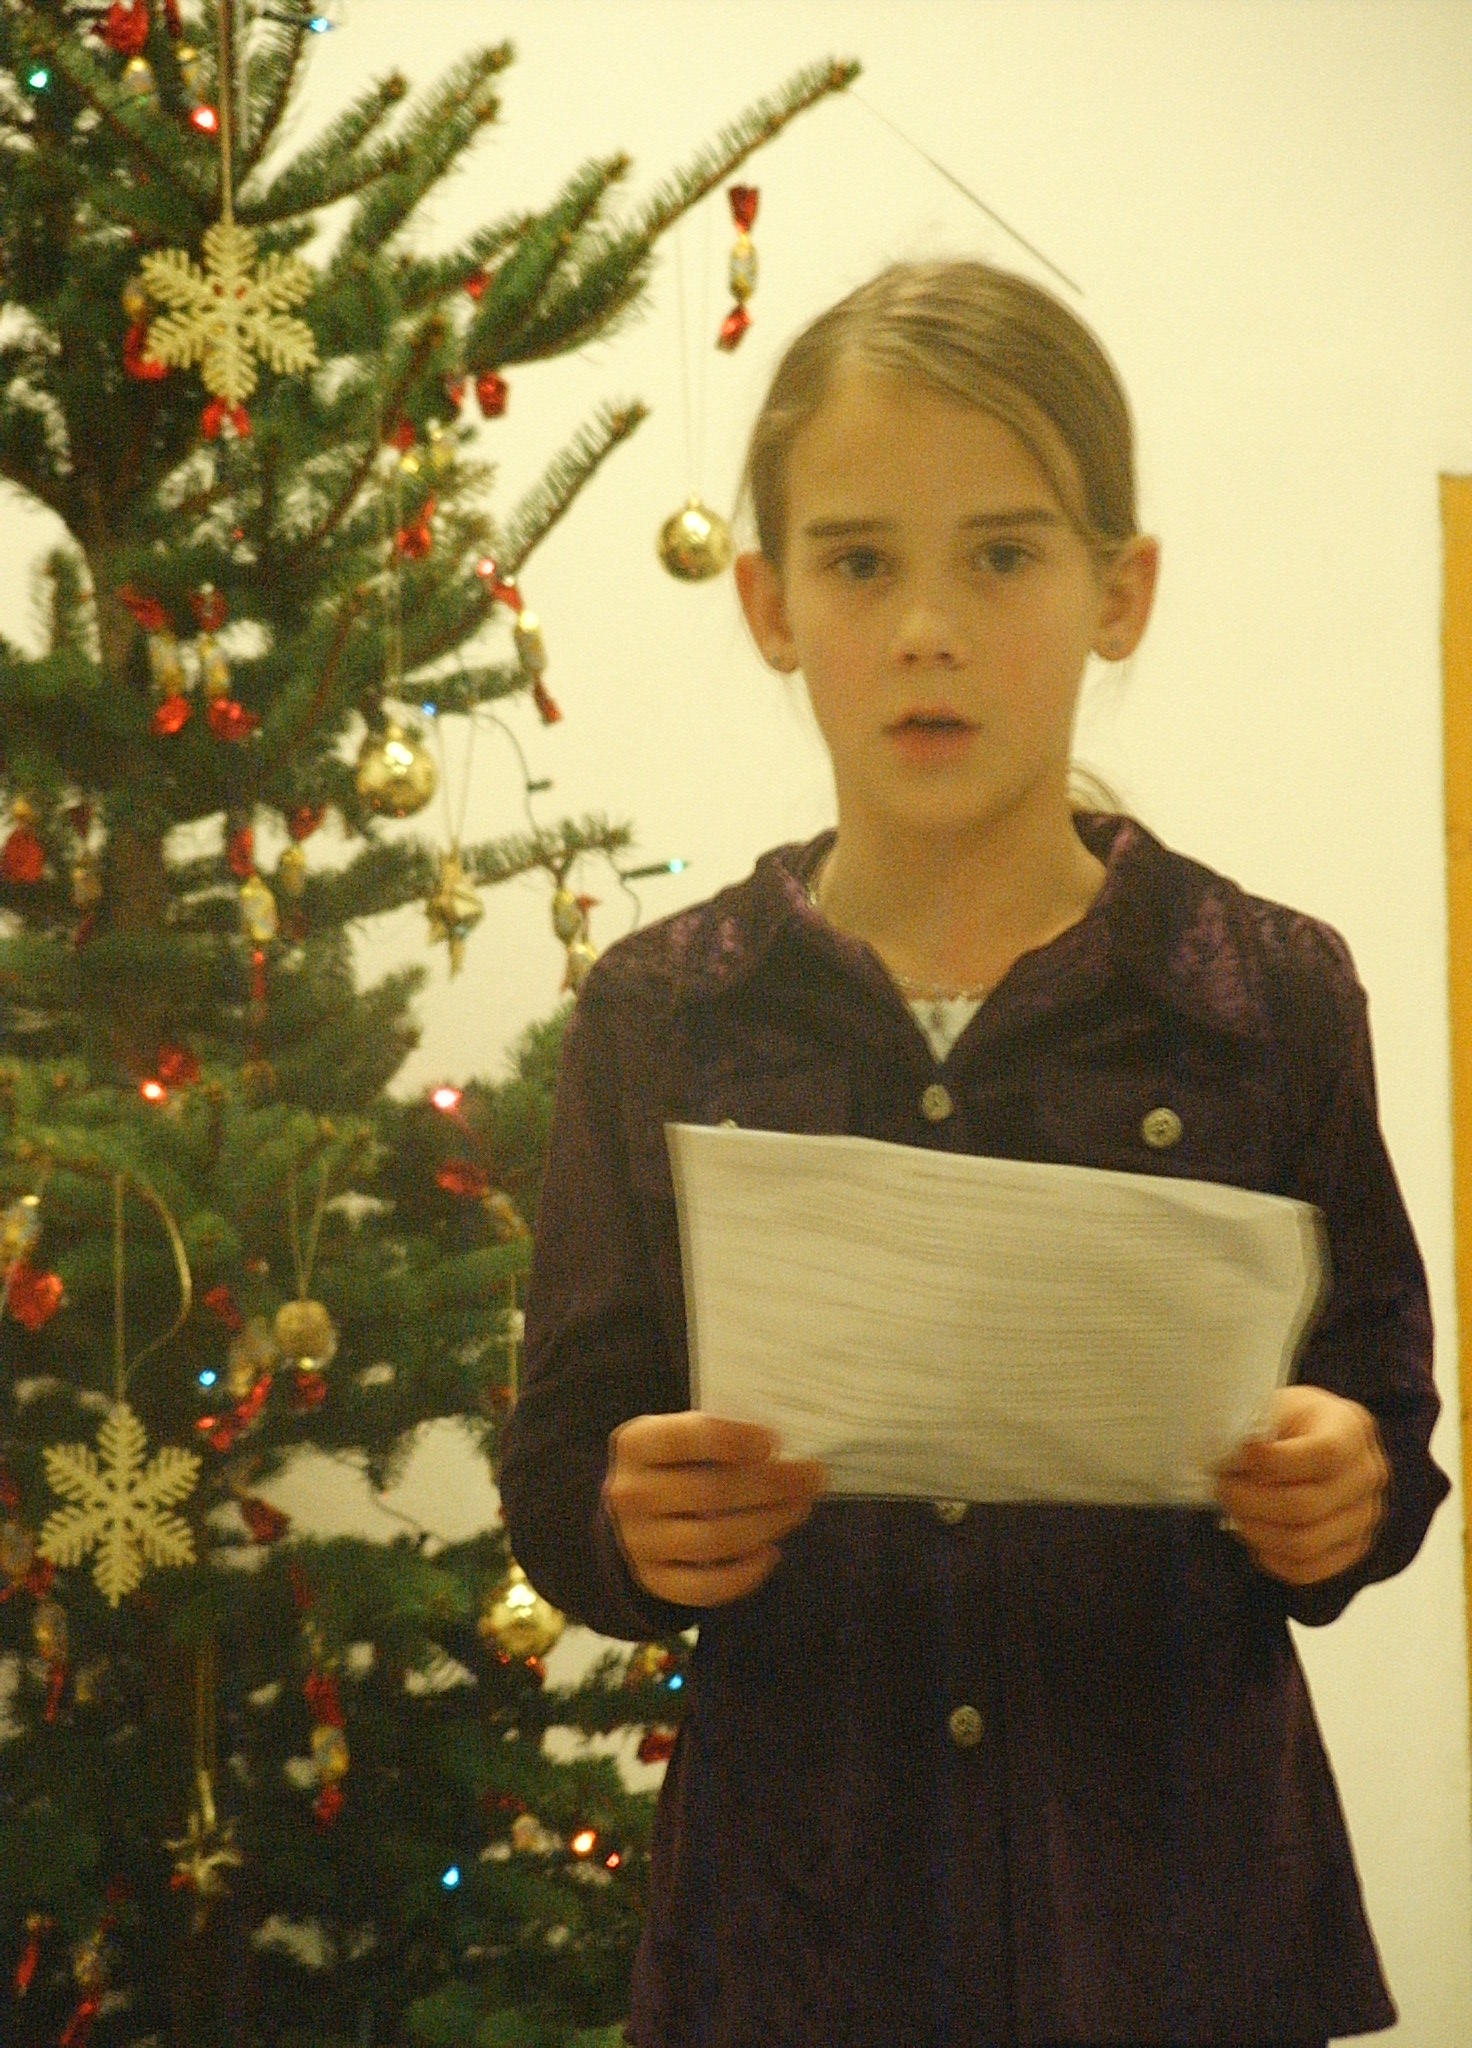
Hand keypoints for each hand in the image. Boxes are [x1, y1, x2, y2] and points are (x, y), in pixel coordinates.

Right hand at [603, 1412, 825, 1606]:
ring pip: (712, 1541)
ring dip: (766, 1525)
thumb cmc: (672, 1463)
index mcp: (635, 1445)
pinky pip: (705, 1587)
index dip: (731, 1439)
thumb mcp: (680, 1434)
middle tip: (810, 1478)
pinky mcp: (654, 1581)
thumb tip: (783, 1450)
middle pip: (707, 1493)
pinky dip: (744, 1574)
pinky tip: (770, 1552)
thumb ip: (720, 1434)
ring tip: (798, 1509)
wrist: (629, 1513)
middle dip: (769, 1486)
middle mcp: (631, 1494)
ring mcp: (639, 1543)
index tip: (773, 1441)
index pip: (682, 1439)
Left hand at [1214, 1385, 1387, 1585]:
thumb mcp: (1275, 1404)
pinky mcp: (1352, 1548)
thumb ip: (1256, 1426)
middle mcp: (1367, 1475)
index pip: (1324, 1455)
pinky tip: (1251, 1534)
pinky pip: (1308, 1569)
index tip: (1235, 1455)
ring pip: (1303, 1543)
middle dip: (1249, 1500)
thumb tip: (1227, 1455)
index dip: (1273, 1461)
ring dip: (1255, 1530)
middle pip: (1305, 1506)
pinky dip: (1271, 1558)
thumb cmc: (1287, 1420)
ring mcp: (1364, 1516)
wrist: (1313, 1437)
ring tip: (1232, 1510)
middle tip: (1221, 1487)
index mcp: (1351, 1428)